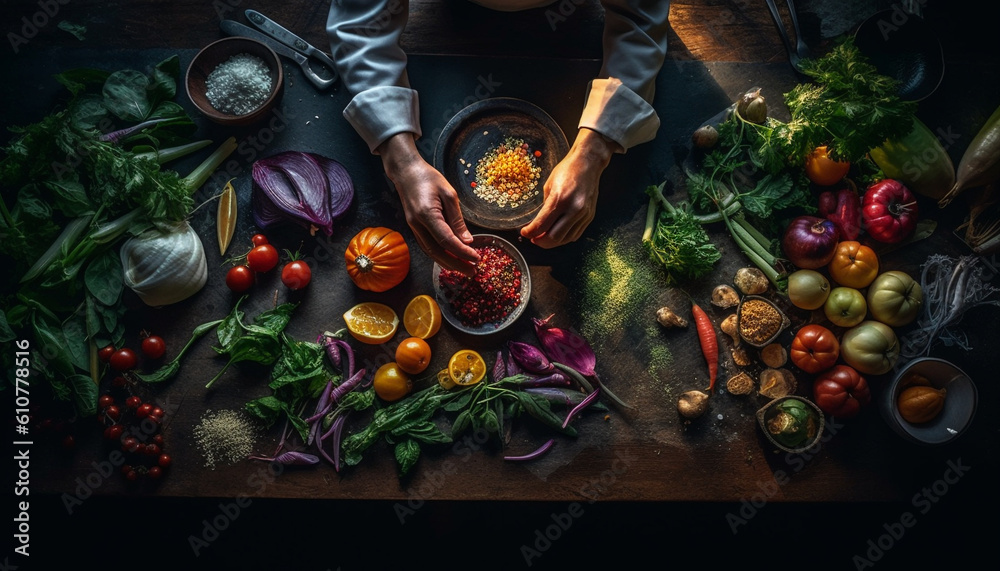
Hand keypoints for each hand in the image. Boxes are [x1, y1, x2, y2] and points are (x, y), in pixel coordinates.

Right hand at [378, 133, 479, 273]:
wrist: (406, 172)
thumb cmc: (429, 178)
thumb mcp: (449, 193)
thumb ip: (457, 219)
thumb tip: (467, 241)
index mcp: (427, 214)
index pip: (447, 240)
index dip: (462, 252)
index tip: (476, 258)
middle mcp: (417, 224)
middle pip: (437, 252)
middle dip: (456, 264)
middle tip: (472, 272)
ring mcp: (413, 227)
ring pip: (430, 252)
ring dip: (447, 263)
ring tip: (464, 268)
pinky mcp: (413, 227)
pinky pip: (426, 246)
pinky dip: (439, 255)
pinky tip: (450, 259)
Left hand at [520, 128, 617, 247]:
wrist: (588, 163)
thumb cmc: (567, 170)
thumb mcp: (549, 186)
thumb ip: (544, 207)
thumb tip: (537, 224)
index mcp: (560, 199)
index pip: (541, 225)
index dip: (530, 233)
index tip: (524, 233)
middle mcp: (574, 209)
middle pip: (554, 238)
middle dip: (540, 241)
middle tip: (533, 238)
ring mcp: (584, 214)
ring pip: (565, 239)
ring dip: (552, 242)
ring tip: (544, 236)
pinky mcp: (590, 216)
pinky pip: (575, 234)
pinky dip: (564, 238)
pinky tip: (557, 233)